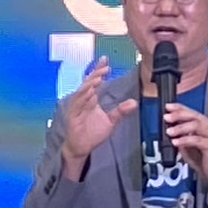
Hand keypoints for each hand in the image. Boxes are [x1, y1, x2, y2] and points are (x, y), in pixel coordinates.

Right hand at [61, 58, 136, 178]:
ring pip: (82, 92)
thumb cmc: (92, 134)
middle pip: (88, 83)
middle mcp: (83, 101)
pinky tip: (90, 92)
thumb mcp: (110, 121)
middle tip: (105, 67)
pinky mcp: (73, 116)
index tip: (105, 60)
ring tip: (99, 78)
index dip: (99, 70)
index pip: (95, 81)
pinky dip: (83, 98)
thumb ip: (120, 112)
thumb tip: (133, 102)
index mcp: (91, 100)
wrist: (81, 148)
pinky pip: (77, 104)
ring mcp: (77, 107)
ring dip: (90, 84)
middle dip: (96, 74)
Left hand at [164, 102, 207, 193]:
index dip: (179, 108)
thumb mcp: (188, 145)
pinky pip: (197, 140)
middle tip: (167, 118)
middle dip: (179, 115)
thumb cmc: (204, 158)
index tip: (168, 107)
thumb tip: (169, 128)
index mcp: (205, 124)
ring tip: (170, 132)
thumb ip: (181, 136)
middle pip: (194, 116)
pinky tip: (176, 143)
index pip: (191, 112)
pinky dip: (185, 140)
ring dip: (180, 128)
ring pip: (196, 125)